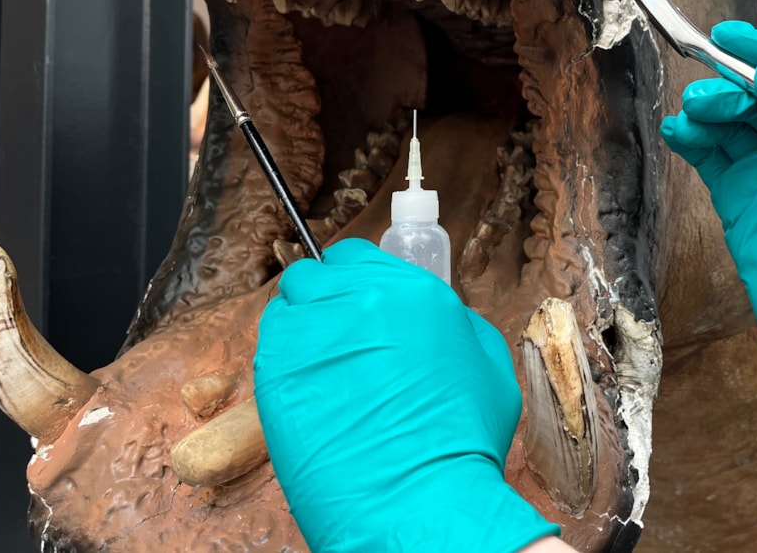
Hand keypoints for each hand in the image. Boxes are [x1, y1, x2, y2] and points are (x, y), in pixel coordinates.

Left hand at [253, 238, 558, 551]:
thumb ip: (459, 326)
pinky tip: (307, 392)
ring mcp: (313, 333)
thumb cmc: (461, 445)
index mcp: (413, 292)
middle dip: (324, 298)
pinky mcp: (276, 372)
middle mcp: (360, 299)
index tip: (357, 305)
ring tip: (321, 370)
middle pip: (316, 273)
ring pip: (287, 305)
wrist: (421, 500)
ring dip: (300, 327)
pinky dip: (282, 360)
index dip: (355, 281)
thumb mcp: (489, 368)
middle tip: (336, 336)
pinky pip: (268, 345)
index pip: (358, 255)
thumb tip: (438, 319)